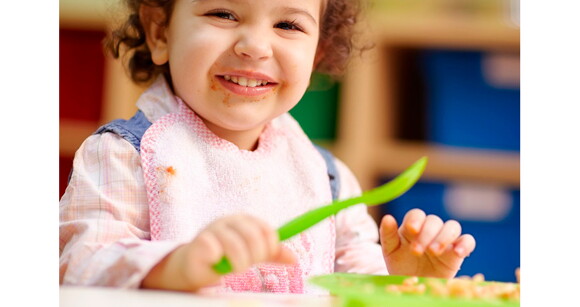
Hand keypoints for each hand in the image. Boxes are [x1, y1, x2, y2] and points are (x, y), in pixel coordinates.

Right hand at [142, 214, 296, 291]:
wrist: (196, 266)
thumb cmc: (226, 257)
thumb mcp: (252, 254)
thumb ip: (271, 255)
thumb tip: (294, 260)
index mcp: (245, 220)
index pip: (266, 229)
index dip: (270, 246)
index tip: (265, 257)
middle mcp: (229, 220)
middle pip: (253, 236)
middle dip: (255, 256)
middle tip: (248, 265)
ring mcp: (213, 229)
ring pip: (235, 246)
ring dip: (238, 263)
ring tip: (234, 268)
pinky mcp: (199, 241)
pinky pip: (215, 250)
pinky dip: (219, 260)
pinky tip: (216, 262)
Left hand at [379, 209, 475, 278]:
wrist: (413, 284)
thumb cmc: (401, 265)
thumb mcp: (390, 251)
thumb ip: (388, 234)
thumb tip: (388, 217)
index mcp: (413, 226)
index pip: (417, 214)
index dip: (415, 220)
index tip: (411, 230)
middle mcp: (430, 230)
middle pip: (434, 220)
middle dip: (426, 234)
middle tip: (417, 251)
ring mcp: (445, 240)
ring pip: (452, 226)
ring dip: (444, 237)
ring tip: (434, 252)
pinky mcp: (457, 252)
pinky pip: (468, 241)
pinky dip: (465, 244)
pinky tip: (458, 252)